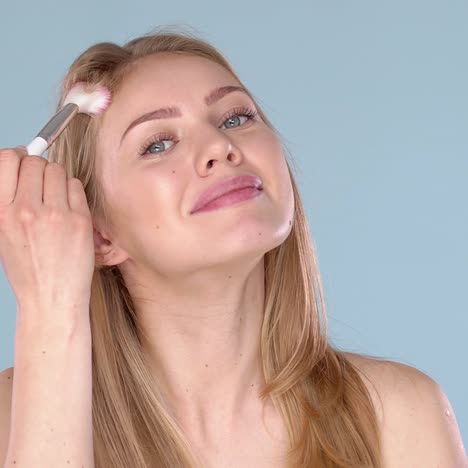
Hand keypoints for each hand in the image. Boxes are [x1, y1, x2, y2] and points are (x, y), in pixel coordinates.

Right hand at [0, 147, 94, 324]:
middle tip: (42, 183)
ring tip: (55, 198)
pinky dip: (72, 191)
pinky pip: (76, 186)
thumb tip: (17, 163)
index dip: (17, 156)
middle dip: (38, 168)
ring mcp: (56, 215)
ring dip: (56, 178)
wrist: (51, 297)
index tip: (22, 160)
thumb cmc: (27, 268)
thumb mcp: (1, 233)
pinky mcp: (80, 220)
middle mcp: (26, 210)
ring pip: (57, 170)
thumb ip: (6, 199)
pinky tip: (68, 208)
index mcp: (1, 212)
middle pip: (36, 162)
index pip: (7, 159)